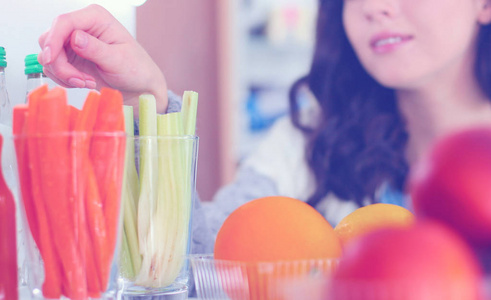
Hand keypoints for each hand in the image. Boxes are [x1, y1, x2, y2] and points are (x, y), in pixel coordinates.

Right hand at [38, 4, 167, 113]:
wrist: (139, 87)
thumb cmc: (136, 70)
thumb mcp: (118, 60)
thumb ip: (96, 49)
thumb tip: (75, 37)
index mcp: (96, 18)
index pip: (64, 22)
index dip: (53, 41)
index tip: (50, 60)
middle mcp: (82, 26)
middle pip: (50, 40)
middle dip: (61, 64)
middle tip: (80, 81)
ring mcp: (73, 43)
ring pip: (49, 56)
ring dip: (64, 74)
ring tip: (87, 83)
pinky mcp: (71, 58)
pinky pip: (53, 68)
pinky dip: (64, 79)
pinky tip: (84, 83)